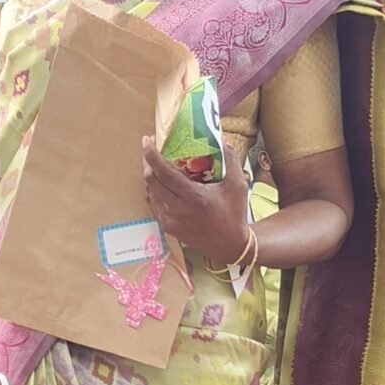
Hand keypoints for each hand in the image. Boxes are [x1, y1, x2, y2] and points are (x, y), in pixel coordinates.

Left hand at [141, 137, 251, 267]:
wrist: (230, 246)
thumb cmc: (235, 214)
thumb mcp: (238, 185)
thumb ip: (230, 159)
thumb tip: (222, 138)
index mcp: (194, 197)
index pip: (164, 173)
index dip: (151, 155)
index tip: (147, 141)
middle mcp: (178, 209)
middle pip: (152, 180)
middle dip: (148, 162)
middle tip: (151, 148)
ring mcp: (170, 220)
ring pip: (150, 192)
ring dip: (150, 176)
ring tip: (154, 164)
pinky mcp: (168, 227)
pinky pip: (153, 204)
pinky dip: (153, 190)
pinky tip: (159, 183)